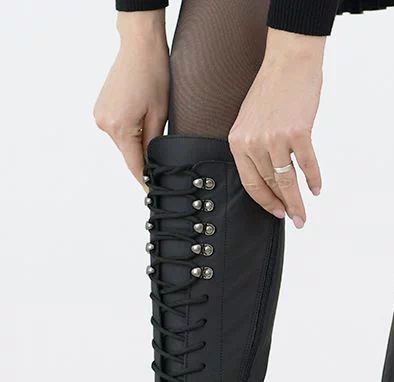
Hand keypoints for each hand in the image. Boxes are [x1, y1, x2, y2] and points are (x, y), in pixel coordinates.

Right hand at [94, 11, 169, 187]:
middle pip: (128, 154)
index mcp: (120, 128)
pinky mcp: (101, 109)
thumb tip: (153, 164)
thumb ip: (154, 143)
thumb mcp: (160, 115)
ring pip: (123, 143)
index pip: (134, 165)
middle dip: (144, 159)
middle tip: (163, 164)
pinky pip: (118, 130)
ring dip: (137, 143)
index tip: (153, 193)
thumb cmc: (153, 75)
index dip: (145, 181)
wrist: (139, 47)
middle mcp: (105, 124)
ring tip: (153, 130)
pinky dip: (129, 131)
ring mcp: (100, 116)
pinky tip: (141, 119)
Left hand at [229, 29, 325, 227]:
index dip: (264, 202)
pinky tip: (316, 189)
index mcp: (238, 141)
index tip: (276, 213)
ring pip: (287, 180)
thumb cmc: (272, 90)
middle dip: (285, 206)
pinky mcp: (298, 132)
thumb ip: (253, 147)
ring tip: (303, 216)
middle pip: (270, 184)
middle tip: (296, 221)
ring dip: (298, 201)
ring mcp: (275, 138)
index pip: (250, 183)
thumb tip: (268, 175)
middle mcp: (254, 142)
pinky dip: (313, 179)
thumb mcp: (250, 120)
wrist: (289, 62)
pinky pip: (307, 164)